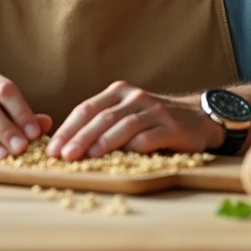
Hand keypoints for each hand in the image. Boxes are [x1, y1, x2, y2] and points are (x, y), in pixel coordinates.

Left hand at [46, 81, 222, 160]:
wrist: (197, 118)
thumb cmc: (153, 121)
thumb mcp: (126, 114)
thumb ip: (103, 123)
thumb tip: (67, 146)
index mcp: (118, 92)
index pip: (87, 109)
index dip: (68, 129)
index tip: (53, 149)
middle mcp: (135, 97)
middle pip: (102, 117)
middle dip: (79, 137)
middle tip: (63, 155)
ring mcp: (154, 110)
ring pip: (123, 125)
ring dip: (102, 142)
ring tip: (86, 156)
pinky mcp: (171, 127)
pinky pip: (149, 137)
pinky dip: (133, 147)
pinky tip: (121, 158)